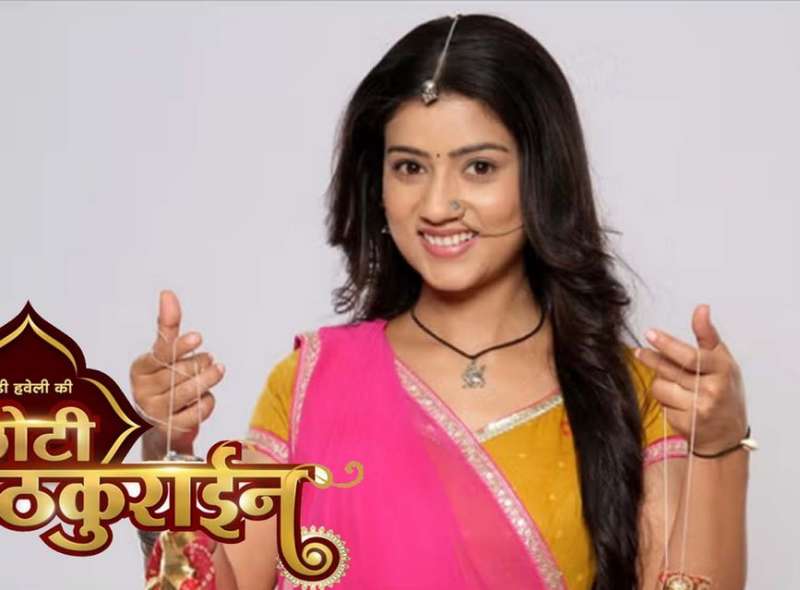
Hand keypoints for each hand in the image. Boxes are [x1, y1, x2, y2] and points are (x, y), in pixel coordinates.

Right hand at [129, 290, 224, 457]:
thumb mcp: (164, 354)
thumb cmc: (165, 381)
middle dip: (201, 364)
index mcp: (139, 368)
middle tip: (211, 360)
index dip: (180, 346)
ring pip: (190, 391)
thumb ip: (167, 326)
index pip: (161, 355)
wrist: (161, 424)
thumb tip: (167, 294)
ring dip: (209, 379)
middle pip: (180, 372)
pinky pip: (197, 412)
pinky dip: (207, 403)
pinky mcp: (169, 430)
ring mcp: (154, 412)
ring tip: (217, 370)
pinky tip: (205, 398)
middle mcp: (142, 390)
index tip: (199, 337)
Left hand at [634, 304, 747, 454]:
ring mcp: (698, 409)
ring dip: (661, 384)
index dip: (667, 344)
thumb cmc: (725, 392)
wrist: (728, 435)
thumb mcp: (723, 362)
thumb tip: (701, 309)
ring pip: (660, 387)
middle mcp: (712, 390)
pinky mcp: (685, 424)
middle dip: (651, 359)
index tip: (649, 334)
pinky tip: (679, 404)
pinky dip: (665, 402)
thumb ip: (708, 336)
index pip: (689, 356)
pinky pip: (661, 405)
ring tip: (675, 386)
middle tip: (639, 351)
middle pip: (669, 370)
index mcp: (722, 370)